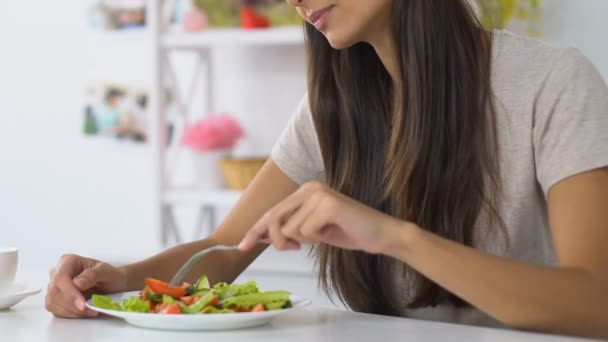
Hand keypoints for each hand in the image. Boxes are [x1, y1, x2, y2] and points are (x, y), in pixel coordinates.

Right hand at [46, 254, 127, 317]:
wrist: (113, 284)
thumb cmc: (110, 275)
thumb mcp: (107, 272)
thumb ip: (93, 275)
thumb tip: (77, 283)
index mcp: (69, 261)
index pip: (61, 277)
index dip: (70, 293)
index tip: (82, 305)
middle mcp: (58, 272)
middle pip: (54, 292)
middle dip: (72, 305)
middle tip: (90, 311)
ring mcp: (55, 287)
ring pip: (53, 303)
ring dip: (72, 312)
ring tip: (90, 311)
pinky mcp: (56, 300)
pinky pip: (57, 311)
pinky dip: (71, 315)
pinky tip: (84, 312)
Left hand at [239, 181, 410, 255]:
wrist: (381, 235)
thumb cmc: (349, 232)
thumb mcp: (314, 231)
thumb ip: (291, 229)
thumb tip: (263, 235)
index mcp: (305, 191)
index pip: (273, 211)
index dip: (256, 230)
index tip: (242, 246)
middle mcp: (310, 188)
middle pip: (275, 218)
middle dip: (276, 239)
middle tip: (292, 249)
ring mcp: (319, 194)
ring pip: (290, 229)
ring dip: (306, 240)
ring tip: (325, 234)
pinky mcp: (328, 204)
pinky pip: (306, 232)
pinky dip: (317, 239)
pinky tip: (333, 232)